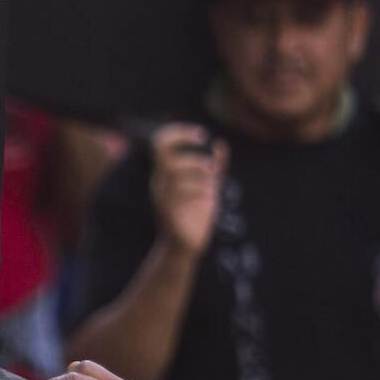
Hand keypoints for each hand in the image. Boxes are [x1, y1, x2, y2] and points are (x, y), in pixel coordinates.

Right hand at [149, 125, 227, 256]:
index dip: (180, 132)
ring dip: (198, 172)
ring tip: (212, 183)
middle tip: (210, 164)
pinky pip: (180, 192)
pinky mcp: (167, 212)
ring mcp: (161, 197)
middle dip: (189, 151)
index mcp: (165, 174)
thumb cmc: (195, 215)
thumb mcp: (208, 186)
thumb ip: (215, 166)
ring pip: (174, 171)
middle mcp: (159, 183)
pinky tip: (210, 196)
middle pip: (163, 153)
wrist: (185, 247)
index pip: (160, 142)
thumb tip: (219, 143)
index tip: (202, 134)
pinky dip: (199, 190)